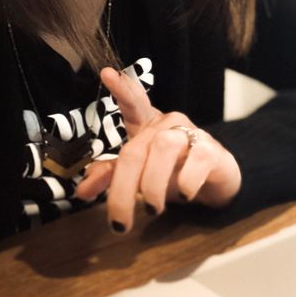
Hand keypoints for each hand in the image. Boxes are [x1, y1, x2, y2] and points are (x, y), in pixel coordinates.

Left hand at [75, 67, 240, 233]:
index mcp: (147, 126)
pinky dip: (186, 182)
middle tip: (119, 223)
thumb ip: (111, 176)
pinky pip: (196, 161)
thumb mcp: (139, 174)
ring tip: (152, 210)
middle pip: (135, 150)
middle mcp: (168, 124)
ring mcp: (191, 134)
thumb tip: (81, 191)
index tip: (107, 74)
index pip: (133, 103)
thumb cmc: (172, 172)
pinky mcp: (212, 151)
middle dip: (123, 190)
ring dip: (152, 185)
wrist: (215, 183)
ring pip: (163, 149)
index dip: (122, 89)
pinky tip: (183, 196)